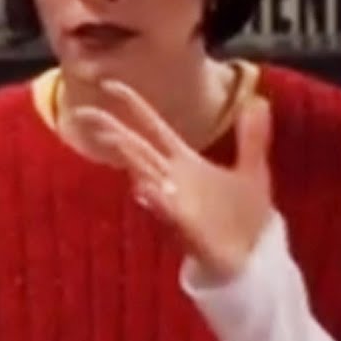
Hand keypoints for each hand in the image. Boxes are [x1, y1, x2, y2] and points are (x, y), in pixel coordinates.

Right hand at [71, 79, 273, 281]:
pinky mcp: (187, 226)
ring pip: (146, 176)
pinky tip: (144, 187)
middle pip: (136, 149)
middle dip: (112, 130)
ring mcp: (176, 202)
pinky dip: (156, 199)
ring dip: (131, 159)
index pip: (153, 128)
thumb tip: (258, 100)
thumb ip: (251, 137)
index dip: (133, 106)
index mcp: (185, 162)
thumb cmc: (244, 215)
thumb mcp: (253, 169)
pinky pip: (167, 210)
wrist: (253, 254)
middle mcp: (173, 179)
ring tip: (113, 138)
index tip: (110, 85)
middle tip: (82, 113)